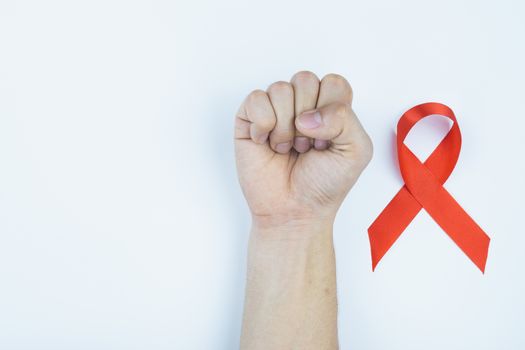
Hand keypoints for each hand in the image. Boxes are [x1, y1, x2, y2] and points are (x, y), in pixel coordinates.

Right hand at [234, 71, 372, 226]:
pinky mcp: (249, 119)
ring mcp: (274, 110)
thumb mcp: (356, 151)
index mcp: (329, 107)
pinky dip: (263, 125)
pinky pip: (256, 99)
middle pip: (304, 80)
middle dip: (308, 121)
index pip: (333, 82)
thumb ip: (345, 119)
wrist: (295, 211)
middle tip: (306, 146)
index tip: (328, 140)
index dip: (331, 110)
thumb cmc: (325, 184)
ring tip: (287, 148)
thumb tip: (305, 115)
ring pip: (280, 89)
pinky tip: (266, 143)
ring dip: (285, 127)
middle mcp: (302, 104)